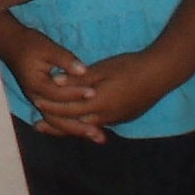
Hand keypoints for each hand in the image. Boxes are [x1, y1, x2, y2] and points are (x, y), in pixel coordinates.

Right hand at [0, 24, 100, 140]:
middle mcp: (35, 97)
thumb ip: (65, 59)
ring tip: (97, 136)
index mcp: (35, 84)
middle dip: (78, 126)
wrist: (12, 44)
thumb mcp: (48, 47)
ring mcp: (38, 101)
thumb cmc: (30, 44)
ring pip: (57, 122)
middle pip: (56, 118)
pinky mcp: (43, 102)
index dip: (76, 93)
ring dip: (77, 130)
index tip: (94, 93)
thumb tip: (84, 70)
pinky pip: (57, 119)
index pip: (58, 94)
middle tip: (98, 133)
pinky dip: (71, 126)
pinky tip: (86, 131)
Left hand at [46, 51, 173, 130]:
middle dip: (56, 124)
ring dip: (69, 127)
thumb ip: (78, 78)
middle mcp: (106, 116)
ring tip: (53, 127)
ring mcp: (116, 119)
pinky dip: (85, 125)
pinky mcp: (123, 118)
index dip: (51, 108)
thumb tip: (55, 82)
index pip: (68, 110)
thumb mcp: (100, 69)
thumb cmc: (128, 67)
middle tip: (38, 125)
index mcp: (98, 102)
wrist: (159, 74)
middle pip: (75, 124)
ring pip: (87, 127)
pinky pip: (99, 125)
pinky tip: (78, 122)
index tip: (35, 104)